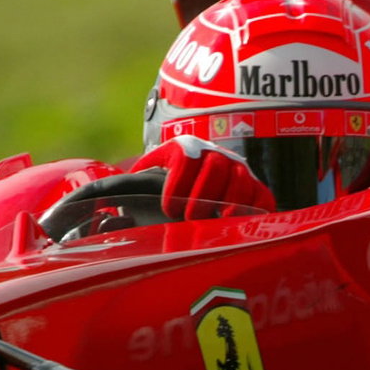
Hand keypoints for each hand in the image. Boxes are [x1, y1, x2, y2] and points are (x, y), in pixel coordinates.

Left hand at [132, 136, 276, 218]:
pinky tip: (237, 222)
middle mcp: (215, 154)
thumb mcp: (155, 171)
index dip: (177, 184)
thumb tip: (108, 191)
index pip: (184, 159)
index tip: (168, 209)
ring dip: (227, 200)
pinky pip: (261, 194)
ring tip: (216, 221)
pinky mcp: (257, 187)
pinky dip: (253, 207)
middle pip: (214, 167)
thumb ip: (138, 177)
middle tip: (190, 217)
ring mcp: (239, 170)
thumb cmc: (172, 180)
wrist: (205, 173)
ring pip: (238, 178)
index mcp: (187, 148)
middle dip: (201, 195)